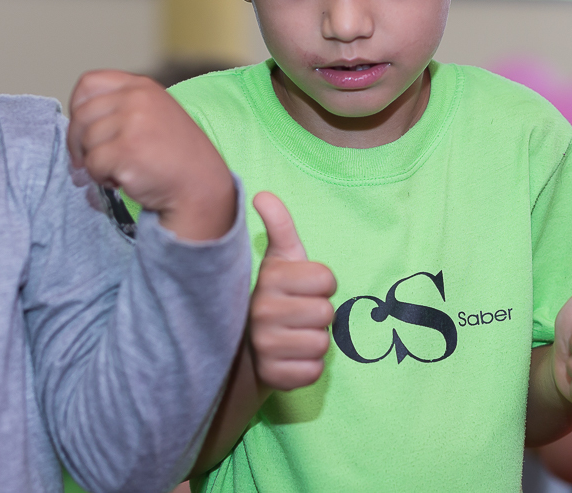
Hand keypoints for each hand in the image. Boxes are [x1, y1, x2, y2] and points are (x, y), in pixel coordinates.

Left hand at [67, 70, 235, 240]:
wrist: (201, 186)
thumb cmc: (176, 156)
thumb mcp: (155, 115)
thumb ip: (123, 107)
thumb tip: (78, 119)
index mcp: (142, 87)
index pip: (89, 83)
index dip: (78, 107)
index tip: (85, 128)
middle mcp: (137, 98)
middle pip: (81, 114)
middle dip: (80, 142)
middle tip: (94, 160)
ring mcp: (132, 122)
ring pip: (85, 141)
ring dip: (95, 162)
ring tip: (120, 169)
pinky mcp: (126, 150)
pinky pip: (92, 164)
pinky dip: (101, 177)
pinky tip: (123, 180)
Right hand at [249, 192, 335, 390]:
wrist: (244, 346)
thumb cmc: (275, 295)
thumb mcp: (279, 259)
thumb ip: (279, 226)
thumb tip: (263, 194)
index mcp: (269, 278)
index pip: (327, 279)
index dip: (321, 284)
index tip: (303, 288)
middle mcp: (262, 311)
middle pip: (327, 312)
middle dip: (319, 314)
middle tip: (297, 315)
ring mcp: (265, 346)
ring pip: (322, 343)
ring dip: (313, 341)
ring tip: (293, 335)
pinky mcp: (272, 376)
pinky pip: (313, 371)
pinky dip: (307, 367)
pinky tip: (290, 358)